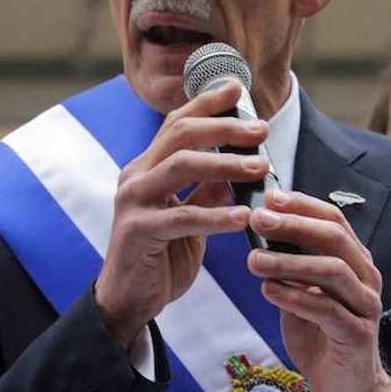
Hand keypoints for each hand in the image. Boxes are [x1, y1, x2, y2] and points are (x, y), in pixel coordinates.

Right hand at [94, 81, 268, 344]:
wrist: (129, 301)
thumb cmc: (161, 256)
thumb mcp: (189, 217)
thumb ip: (207, 191)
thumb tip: (240, 167)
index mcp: (146, 167)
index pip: (177, 123)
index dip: (207, 104)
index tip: (238, 90)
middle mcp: (136, 176)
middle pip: (180, 135)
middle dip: (224, 127)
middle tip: (261, 129)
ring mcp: (133, 202)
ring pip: (180, 166)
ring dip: (225, 163)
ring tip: (261, 166)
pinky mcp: (138, 232)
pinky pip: (182, 217)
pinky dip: (216, 215)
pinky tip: (244, 217)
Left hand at [246, 190, 390, 391]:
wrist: (346, 388)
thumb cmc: (320, 334)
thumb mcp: (302, 291)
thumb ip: (289, 263)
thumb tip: (259, 227)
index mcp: (355, 261)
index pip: (334, 219)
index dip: (303, 205)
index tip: (269, 196)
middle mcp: (366, 278)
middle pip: (335, 238)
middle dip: (294, 225)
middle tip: (258, 219)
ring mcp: (366, 306)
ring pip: (332, 271)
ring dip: (289, 262)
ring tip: (253, 260)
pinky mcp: (358, 336)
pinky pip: (327, 310)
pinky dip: (295, 297)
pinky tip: (268, 290)